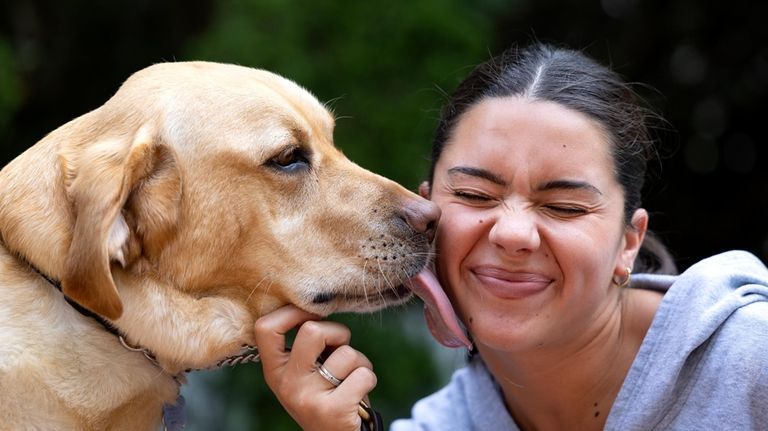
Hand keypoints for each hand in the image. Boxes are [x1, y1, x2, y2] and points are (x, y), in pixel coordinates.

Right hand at [254, 305, 376, 430]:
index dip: (292, 312)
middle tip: (340, 349)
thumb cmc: (326, 395)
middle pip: (312, 330)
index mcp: (274, 371)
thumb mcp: (304, 372)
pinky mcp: (334, 411)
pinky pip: (363, 374)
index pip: (266, 328)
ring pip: (346, 353)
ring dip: (359, 361)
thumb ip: (306, 346)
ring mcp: (307, 399)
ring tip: (350, 380)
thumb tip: (318, 308)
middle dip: (337, 332)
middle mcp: (286, 384)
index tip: (313, 316)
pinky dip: (369, 378)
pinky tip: (359, 394)